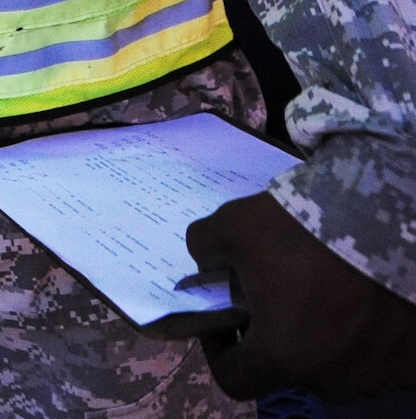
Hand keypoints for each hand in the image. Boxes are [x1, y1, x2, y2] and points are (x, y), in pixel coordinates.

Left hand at [187, 192, 415, 400]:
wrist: (390, 219)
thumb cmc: (306, 229)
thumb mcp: (232, 226)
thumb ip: (205, 250)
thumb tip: (206, 265)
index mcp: (284, 359)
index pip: (236, 378)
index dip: (219, 349)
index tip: (220, 319)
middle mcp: (333, 380)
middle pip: (290, 366)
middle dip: (275, 334)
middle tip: (275, 292)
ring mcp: (379, 375)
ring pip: (337, 362)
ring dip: (323, 334)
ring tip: (324, 289)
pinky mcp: (413, 362)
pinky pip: (380, 355)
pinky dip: (367, 334)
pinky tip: (362, 296)